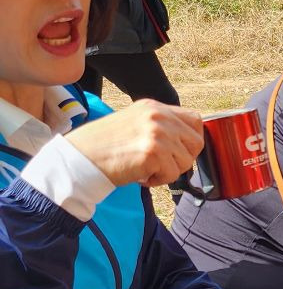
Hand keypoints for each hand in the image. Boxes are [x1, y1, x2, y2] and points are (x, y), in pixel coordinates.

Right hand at [68, 101, 204, 187]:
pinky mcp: (153, 152)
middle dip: (182, 159)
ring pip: (186, 162)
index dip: (191, 140)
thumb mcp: (135, 123)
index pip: (195, 119)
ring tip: (146, 169)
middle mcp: (159, 116)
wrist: (80, 157)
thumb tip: (184, 143)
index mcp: (154, 106)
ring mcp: (157, 133)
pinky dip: (158, 181)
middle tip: (161, 165)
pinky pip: (172, 175)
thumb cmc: (103, 146)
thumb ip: (159, 126)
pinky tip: (140, 176)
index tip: (178, 152)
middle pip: (196, 143)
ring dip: (168, 172)